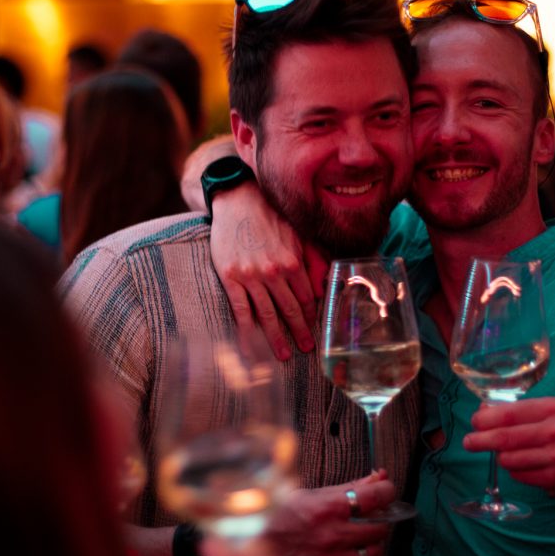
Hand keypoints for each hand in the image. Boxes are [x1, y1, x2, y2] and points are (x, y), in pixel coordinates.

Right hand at [209, 182, 322, 360]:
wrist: (237, 199)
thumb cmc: (269, 215)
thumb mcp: (297, 233)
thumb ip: (310, 258)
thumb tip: (323, 283)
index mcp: (293, 261)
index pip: (306, 298)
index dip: (311, 316)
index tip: (315, 329)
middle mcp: (274, 271)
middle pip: (290, 310)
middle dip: (299, 333)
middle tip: (306, 350)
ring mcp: (251, 276)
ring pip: (267, 315)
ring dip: (276, 339)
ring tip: (283, 356)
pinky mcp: (231, 277)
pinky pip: (240, 311)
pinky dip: (246, 333)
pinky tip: (250, 348)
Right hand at [266, 471, 394, 555]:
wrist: (253, 551)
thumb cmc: (280, 520)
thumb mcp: (310, 495)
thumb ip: (348, 487)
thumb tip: (380, 476)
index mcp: (326, 509)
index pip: (375, 496)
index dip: (386, 491)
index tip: (385, 492)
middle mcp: (331, 536)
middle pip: (379, 528)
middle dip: (377, 521)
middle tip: (366, 519)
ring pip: (373, 553)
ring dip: (368, 545)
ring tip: (354, 540)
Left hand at [463, 397, 554, 499]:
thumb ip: (525, 411)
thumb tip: (486, 411)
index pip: (510, 413)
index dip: (486, 418)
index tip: (475, 420)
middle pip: (504, 437)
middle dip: (480, 439)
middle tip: (469, 441)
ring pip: (509, 458)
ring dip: (501, 456)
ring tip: (504, 453)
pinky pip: (520, 475)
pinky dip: (516, 470)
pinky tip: (523, 464)